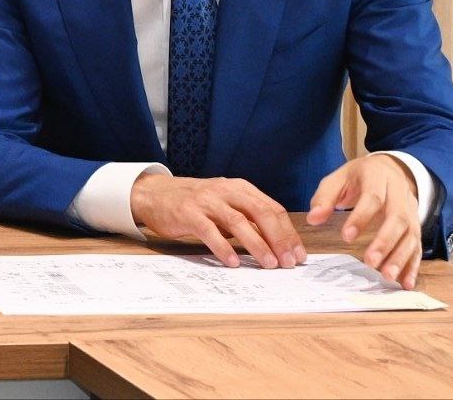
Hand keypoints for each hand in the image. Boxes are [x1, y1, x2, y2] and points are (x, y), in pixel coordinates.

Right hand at [129, 171, 304, 269]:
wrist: (153, 194)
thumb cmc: (194, 203)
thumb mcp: (224, 204)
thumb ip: (247, 218)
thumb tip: (277, 246)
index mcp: (238, 188)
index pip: (272, 208)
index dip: (288, 232)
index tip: (298, 255)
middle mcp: (224, 191)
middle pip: (260, 212)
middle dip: (279, 239)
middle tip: (289, 262)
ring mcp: (205, 201)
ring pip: (238, 221)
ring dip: (257, 244)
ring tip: (269, 264)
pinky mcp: (187, 213)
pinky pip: (209, 231)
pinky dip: (223, 247)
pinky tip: (233, 262)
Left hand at [308, 153, 422, 285]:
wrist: (391, 169)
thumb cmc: (360, 177)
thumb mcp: (339, 178)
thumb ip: (325, 197)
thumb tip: (312, 219)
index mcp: (378, 177)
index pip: (373, 198)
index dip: (361, 218)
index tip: (346, 237)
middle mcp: (400, 194)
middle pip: (397, 218)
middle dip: (385, 242)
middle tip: (370, 262)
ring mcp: (412, 211)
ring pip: (411, 235)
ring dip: (401, 257)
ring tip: (387, 276)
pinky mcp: (417, 226)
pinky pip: (418, 246)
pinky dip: (413, 265)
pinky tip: (406, 282)